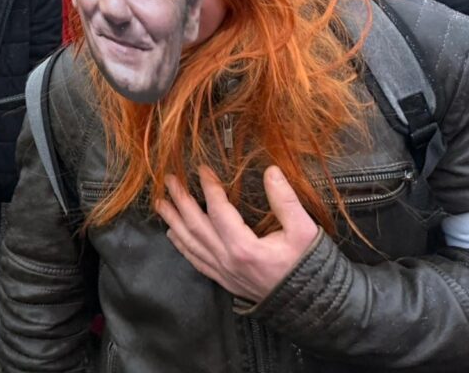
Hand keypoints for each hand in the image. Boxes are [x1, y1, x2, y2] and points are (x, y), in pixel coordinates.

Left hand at [155, 165, 319, 302]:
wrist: (313, 305)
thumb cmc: (309, 267)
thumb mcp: (304, 231)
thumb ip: (286, 201)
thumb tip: (271, 171)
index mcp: (244, 247)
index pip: (218, 210)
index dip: (208, 187)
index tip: (201, 168)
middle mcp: (227, 260)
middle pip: (195, 225)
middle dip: (180, 200)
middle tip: (170, 180)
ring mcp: (223, 272)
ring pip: (190, 243)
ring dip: (173, 220)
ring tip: (160, 202)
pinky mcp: (224, 280)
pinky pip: (195, 261)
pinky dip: (181, 245)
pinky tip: (172, 233)